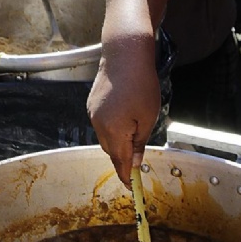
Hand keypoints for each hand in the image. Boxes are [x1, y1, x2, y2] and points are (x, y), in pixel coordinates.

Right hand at [86, 38, 161, 187]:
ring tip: (135, 130)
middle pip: (110, 150)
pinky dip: (112, 127)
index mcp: (113, 131)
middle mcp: (98, 124)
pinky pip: (101, 123)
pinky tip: (125, 115)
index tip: (131, 187)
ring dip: (117, 140)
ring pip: (105, 137)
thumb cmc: (141, 84)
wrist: (125, 54)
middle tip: (138, 158)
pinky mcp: (91, 104)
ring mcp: (92, 113)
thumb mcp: (148, 117)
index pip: (119, 161)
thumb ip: (140, 143)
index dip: (126, 176)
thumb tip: (135, 162)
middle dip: (123, 157)